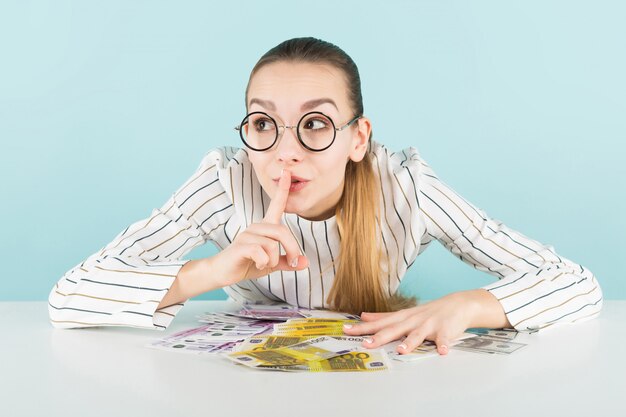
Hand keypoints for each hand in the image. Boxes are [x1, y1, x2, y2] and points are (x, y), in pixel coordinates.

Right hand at [212, 168, 308, 285]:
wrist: (222, 272)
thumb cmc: (247, 264)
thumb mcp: (271, 264)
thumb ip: (288, 262)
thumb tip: (306, 263)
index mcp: (265, 227)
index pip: (276, 205)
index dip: (282, 189)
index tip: (287, 172)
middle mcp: (256, 226)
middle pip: (282, 231)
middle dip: (292, 250)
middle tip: (293, 263)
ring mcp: (247, 234)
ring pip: (272, 244)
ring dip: (274, 260)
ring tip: (265, 264)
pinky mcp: (240, 245)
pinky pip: (261, 252)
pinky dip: (264, 262)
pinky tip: (257, 264)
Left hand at [342, 292, 476, 355]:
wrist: (457, 304)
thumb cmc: (428, 312)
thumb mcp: (404, 313)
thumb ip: (383, 317)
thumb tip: (363, 316)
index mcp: (402, 318)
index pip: (379, 323)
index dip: (363, 328)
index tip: (346, 330)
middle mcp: (413, 321)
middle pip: (394, 329)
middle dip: (380, 337)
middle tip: (366, 344)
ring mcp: (429, 325)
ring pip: (418, 334)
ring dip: (410, 342)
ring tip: (401, 350)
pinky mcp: (445, 331)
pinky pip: (444, 340)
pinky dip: (444, 345)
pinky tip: (442, 352)